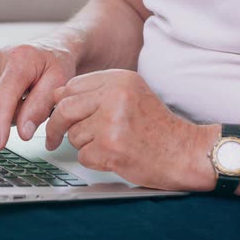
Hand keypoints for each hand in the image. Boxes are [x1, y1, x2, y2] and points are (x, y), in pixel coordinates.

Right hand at [0, 39, 76, 149]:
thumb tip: (24, 133)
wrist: (48, 49)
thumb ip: (41, 107)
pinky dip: (0, 110)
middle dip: (17, 116)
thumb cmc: (56, 64)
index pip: (4, 95)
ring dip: (9, 114)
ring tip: (24, 97)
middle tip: (34, 100)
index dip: (0, 122)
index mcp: (19, 59)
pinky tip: (13, 96)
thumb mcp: (60, 83)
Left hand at [46, 69, 216, 190]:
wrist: (185, 152)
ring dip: (85, 145)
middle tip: (53, 138)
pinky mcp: (110, 148)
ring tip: (110, 144)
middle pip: (64, 109)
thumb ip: (97, 92)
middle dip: (56, 127)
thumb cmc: (158, 127)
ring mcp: (111, 122)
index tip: (59, 114)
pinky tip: (114, 156)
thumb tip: (56, 96)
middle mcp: (115, 96)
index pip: (71, 86)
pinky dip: (94, 160)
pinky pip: (83, 156)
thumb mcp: (131, 95)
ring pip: (73, 135)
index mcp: (119, 79)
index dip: (61, 102)